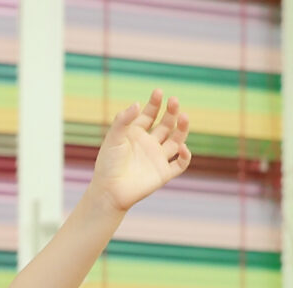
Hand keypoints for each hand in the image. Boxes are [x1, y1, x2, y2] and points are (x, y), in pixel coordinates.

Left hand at [85, 90, 192, 211]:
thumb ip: (123, 120)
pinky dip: (185, 156)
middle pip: (166, 124)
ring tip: (184, 117)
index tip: (159, 92)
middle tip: (174, 101)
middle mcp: (149, 144)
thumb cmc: (107, 164)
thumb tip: (137, 103)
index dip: (155, 103)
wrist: (109, 191)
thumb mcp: (113, 138)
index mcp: (136, 134)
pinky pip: (180, 164)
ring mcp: (157, 158)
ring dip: (182, 129)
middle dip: (171, 112)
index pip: (149, 115)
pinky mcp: (163, 174)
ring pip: (176, 140)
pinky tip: (182, 147)